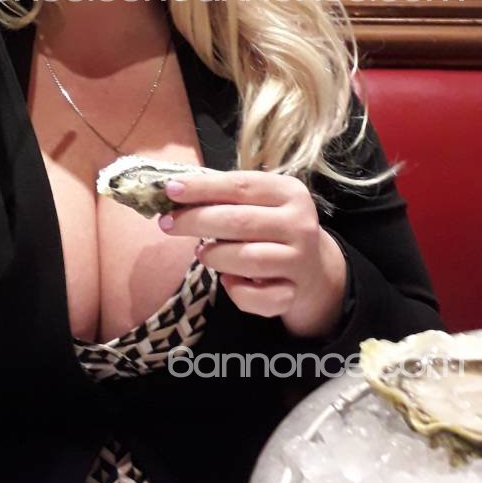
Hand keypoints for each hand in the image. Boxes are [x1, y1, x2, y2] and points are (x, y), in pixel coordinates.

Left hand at [159, 169, 347, 337]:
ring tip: (202, 252)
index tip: (170, 190)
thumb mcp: (257, 203)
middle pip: (238, 221)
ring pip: (247, 259)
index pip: (240, 185)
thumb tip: (174, 192)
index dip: (202, 188)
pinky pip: (257, 297)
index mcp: (289, 192)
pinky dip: (236, 291)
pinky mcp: (294, 292)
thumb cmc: (271, 227)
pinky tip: (228, 281)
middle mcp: (299, 224)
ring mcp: (298, 260)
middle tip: (167, 224)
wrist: (314, 269)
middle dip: (196, 221)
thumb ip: (223, 196)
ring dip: (214, 256)